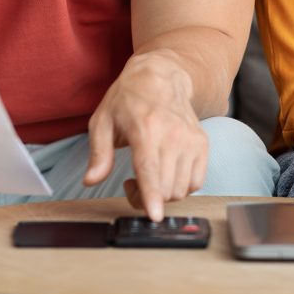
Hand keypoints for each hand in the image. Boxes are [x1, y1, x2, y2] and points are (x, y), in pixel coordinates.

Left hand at [82, 51, 207, 220]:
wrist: (162, 76)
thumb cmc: (129, 98)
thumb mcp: (103, 121)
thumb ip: (98, 154)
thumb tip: (90, 180)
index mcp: (145, 129)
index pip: (150, 169)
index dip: (152, 196)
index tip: (155, 216)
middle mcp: (173, 135)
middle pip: (165, 188)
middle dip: (146, 199)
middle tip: (131, 184)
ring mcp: (191, 140)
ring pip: (182, 190)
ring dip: (164, 195)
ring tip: (149, 177)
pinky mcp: (202, 144)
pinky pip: (197, 182)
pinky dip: (181, 187)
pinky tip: (167, 173)